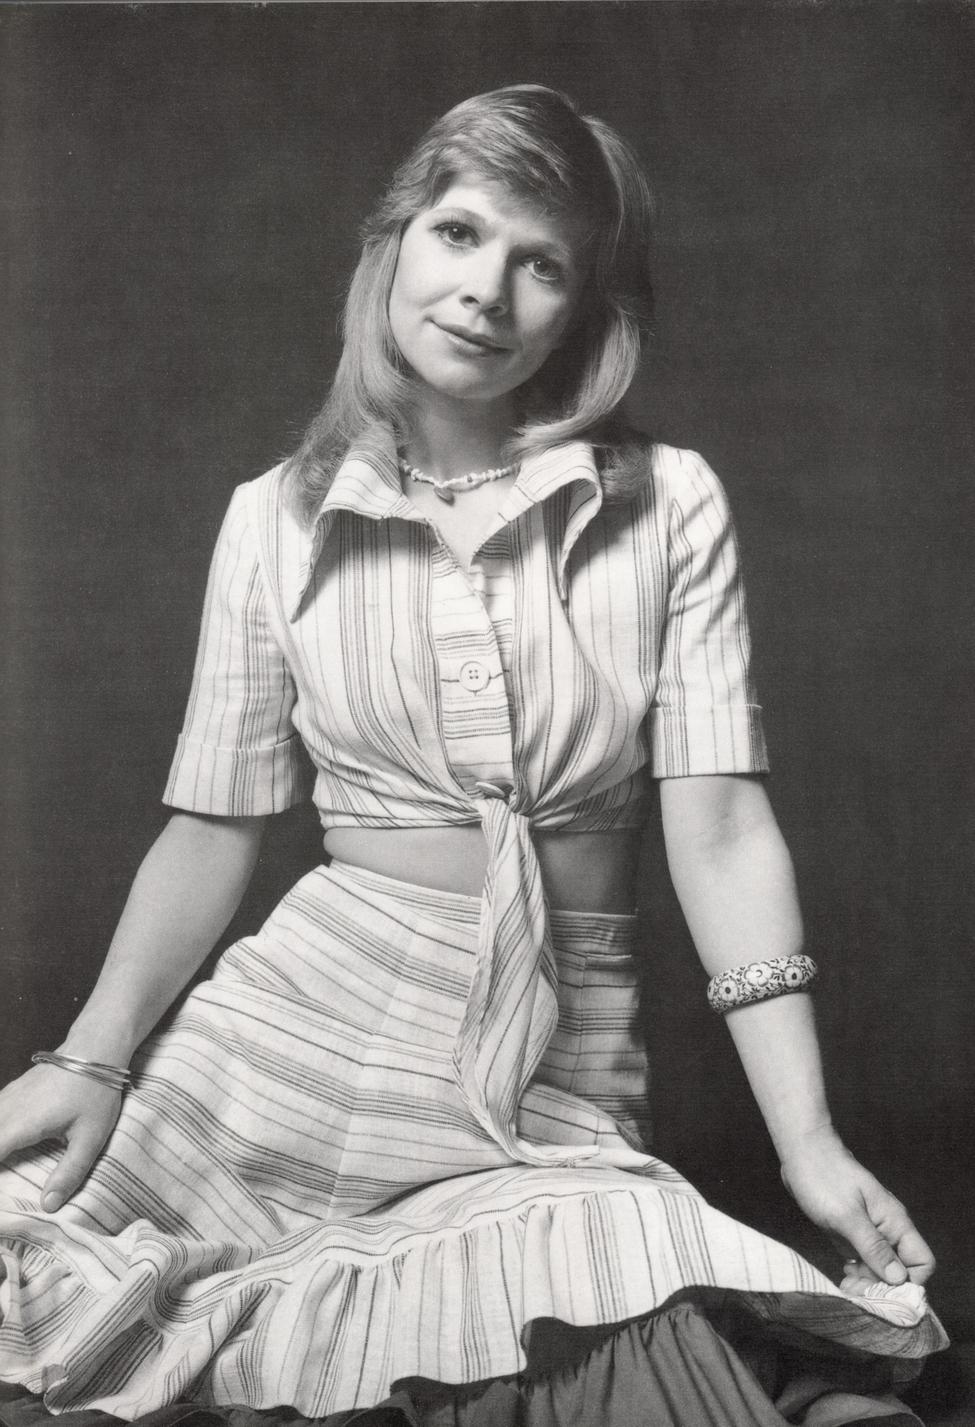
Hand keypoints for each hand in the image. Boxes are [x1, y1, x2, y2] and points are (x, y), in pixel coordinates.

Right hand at [0, 1063, 122, 1211]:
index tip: (1, 1197)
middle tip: (5, 1184)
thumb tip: (47, 1206)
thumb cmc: (96, 1092)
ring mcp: (7, 1096)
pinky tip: (5, 1139)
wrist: (97, 1046)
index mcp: (22, 1125)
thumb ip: (69, 1172)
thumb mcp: (90, 1137)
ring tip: (5, 1164)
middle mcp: (7, 1109)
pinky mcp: (12, 1090)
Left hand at [779, 1127, 934, 1288]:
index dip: (909, 1283)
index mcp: (895, 1222)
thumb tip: (899, 1279)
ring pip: (881, 1268)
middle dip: (884, 1287)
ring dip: (869, 1282)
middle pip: (900, 1270)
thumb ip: (873, 1247)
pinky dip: (857, 1272)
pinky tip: (844, 1275)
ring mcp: (869, 1231)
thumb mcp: (847, 1216)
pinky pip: (863, 1260)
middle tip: (857, 1291)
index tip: (883, 1293)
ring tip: (848, 1286)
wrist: (801, 1151)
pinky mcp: (851, 1232)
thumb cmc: (824, 1177)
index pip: (921, 1262)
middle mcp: (887, 1229)